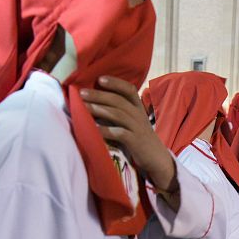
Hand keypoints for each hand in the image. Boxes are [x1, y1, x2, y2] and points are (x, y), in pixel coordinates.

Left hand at [80, 76, 176, 194]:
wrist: (157, 159)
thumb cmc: (140, 139)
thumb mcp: (134, 122)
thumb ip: (121, 112)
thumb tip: (97, 103)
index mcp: (138, 108)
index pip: (129, 89)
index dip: (115, 83)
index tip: (99, 79)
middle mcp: (138, 115)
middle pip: (118, 100)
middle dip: (99, 95)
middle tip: (81, 92)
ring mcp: (137, 128)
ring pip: (118, 114)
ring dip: (99, 109)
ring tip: (84, 107)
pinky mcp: (135, 142)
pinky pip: (119, 133)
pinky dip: (106, 130)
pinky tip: (94, 129)